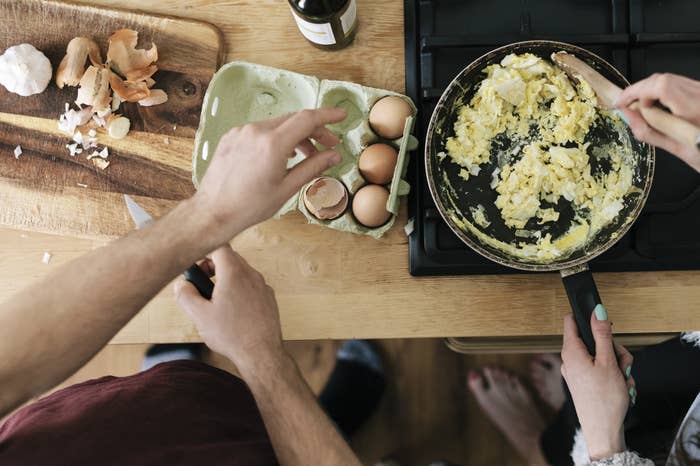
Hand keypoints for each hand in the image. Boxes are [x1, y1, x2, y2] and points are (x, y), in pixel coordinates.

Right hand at [174, 244, 285, 373]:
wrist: (261, 353)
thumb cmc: (232, 334)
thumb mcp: (199, 315)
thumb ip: (186, 295)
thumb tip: (182, 285)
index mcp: (234, 273)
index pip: (219, 247)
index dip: (204, 252)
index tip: (195, 266)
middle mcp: (252, 275)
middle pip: (230, 258)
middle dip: (212, 267)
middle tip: (201, 284)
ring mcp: (263, 286)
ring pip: (241, 273)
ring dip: (225, 280)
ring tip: (214, 301)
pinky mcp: (269, 299)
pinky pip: (251, 286)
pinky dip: (239, 290)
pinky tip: (231, 311)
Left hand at [194, 108, 345, 239]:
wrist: (213, 212)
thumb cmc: (250, 206)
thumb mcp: (287, 189)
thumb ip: (313, 167)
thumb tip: (334, 155)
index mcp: (272, 144)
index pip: (307, 119)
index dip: (328, 115)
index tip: (342, 115)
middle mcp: (256, 131)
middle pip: (294, 120)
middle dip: (315, 130)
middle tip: (329, 144)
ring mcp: (241, 132)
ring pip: (277, 124)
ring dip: (296, 135)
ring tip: (306, 154)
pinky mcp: (232, 136)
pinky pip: (261, 130)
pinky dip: (276, 137)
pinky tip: (281, 155)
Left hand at [560, 308, 635, 460]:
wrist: (604, 431)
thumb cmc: (604, 400)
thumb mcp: (608, 362)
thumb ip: (603, 335)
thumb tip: (597, 312)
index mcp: (571, 351)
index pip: (571, 321)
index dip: (587, 317)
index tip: (603, 320)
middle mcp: (570, 360)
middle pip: (593, 340)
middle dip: (613, 349)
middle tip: (622, 364)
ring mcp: (577, 372)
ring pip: (601, 355)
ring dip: (617, 365)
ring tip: (622, 380)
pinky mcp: (584, 382)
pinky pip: (601, 370)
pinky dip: (613, 376)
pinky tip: (620, 387)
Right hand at [615, 73, 699, 170]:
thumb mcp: (677, 149)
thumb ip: (649, 131)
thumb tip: (628, 115)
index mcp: (694, 110)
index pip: (660, 86)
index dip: (636, 91)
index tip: (622, 102)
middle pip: (662, 79)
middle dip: (639, 90)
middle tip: (626, 104)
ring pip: (669, 79)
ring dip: (649, 90)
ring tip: (639, 107)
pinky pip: (678, 84)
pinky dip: (661, 92)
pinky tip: (656, 105)